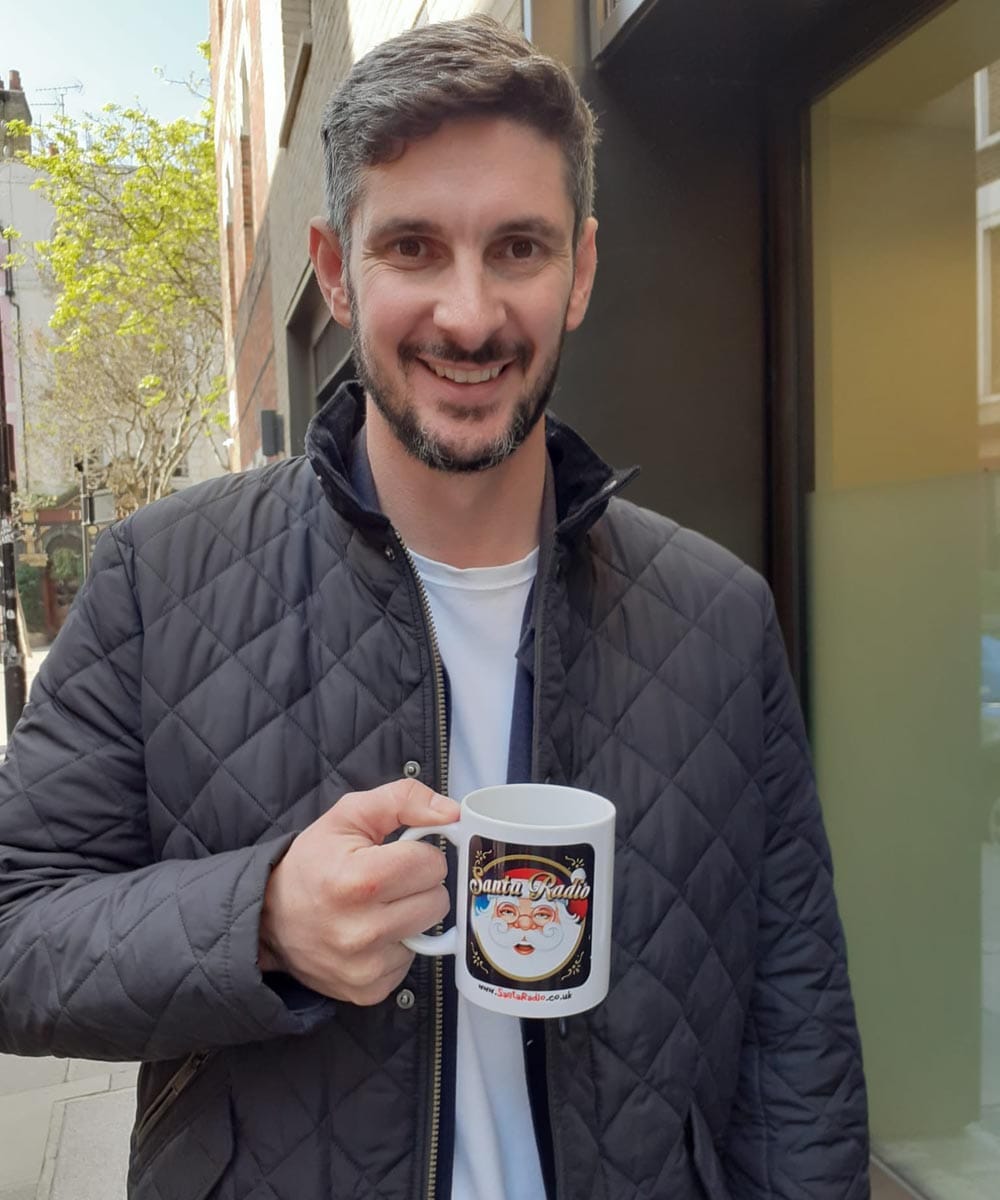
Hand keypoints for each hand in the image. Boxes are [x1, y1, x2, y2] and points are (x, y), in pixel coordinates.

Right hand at [258, 779, 458, 1004]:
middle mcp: (363, 930)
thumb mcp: (349, 815)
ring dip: (411, 915)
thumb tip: (451, 812)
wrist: (268, 919)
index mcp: (360, 880)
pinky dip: (397, 945)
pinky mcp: (368, 991)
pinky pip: (410, 961)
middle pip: (438, 900)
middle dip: (419, 885)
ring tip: (377, 907)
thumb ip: (403, 799)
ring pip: (429, 931)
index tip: (396, 856)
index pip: (433, 864)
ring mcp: (366, 967)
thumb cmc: (312, 863)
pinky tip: (370, 934)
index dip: (418, 854)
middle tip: (388, 881)